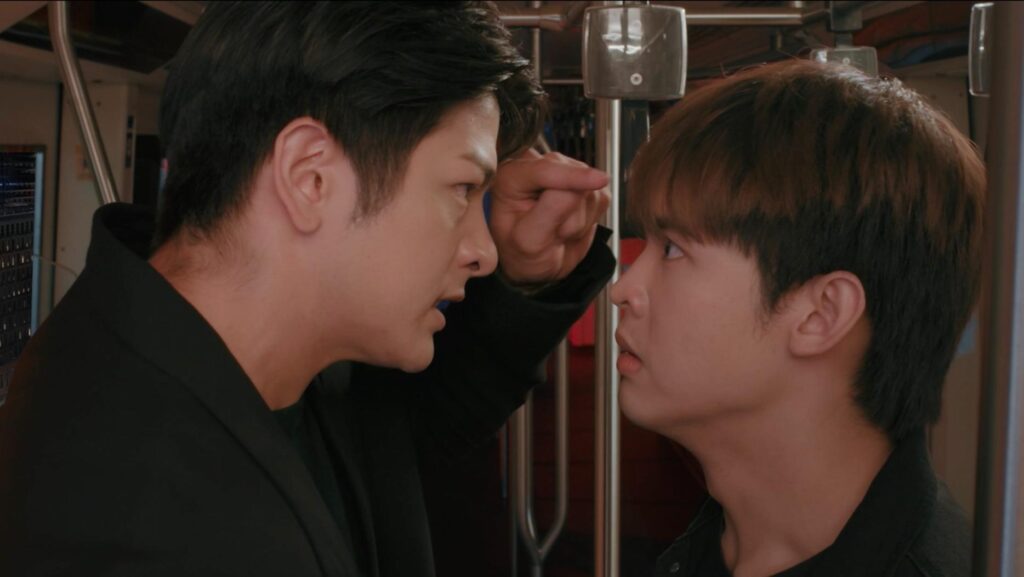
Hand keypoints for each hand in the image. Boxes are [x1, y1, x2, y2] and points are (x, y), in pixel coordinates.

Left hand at [488, 149, 610, 287]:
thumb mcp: (528, 241)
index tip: (599, 180)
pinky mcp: (585, 184)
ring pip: (589, 190)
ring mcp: (563, 173)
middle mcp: (537, 167)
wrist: (537, 263)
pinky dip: (591, 219)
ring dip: (579, 220)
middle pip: (572, 177)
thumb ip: (549, 212)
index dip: (572, 176)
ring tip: (559, 232)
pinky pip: (601, 198)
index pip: (545, 170)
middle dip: (570, 213)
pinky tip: (571, 226)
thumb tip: (577, 188)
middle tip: (553, 234)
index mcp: (511, 176)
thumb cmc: (523, 252)